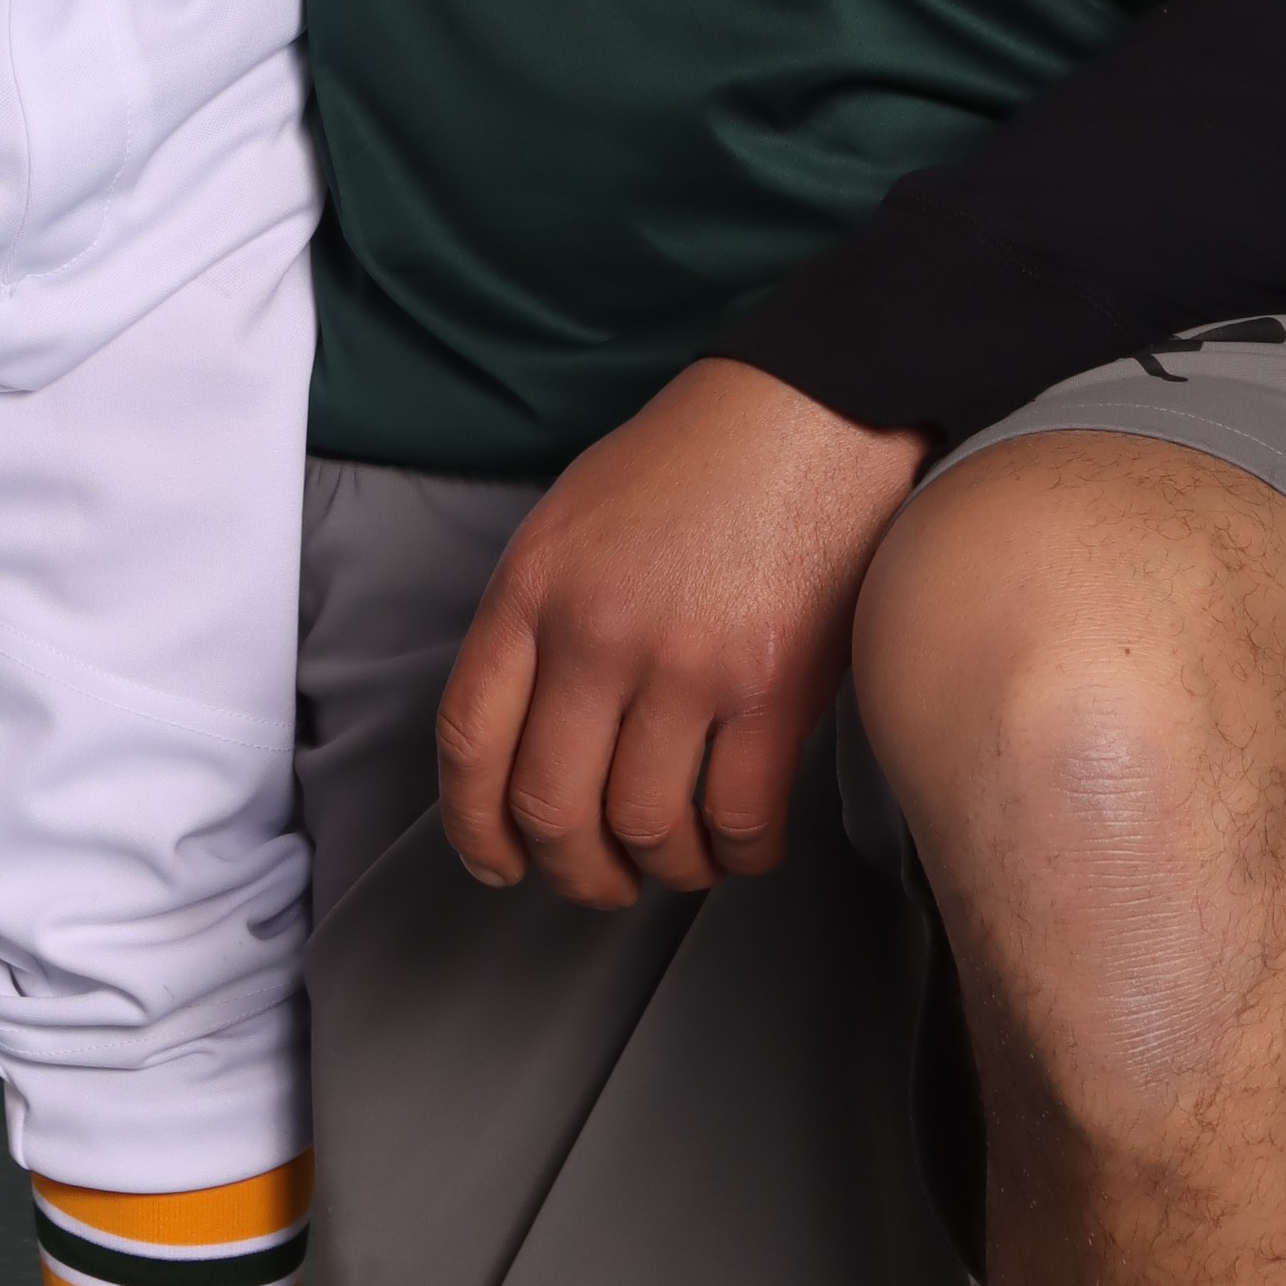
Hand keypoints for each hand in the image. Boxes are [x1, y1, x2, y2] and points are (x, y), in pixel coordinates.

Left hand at [434, 358, 929, 908]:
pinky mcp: (774, 686)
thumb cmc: (695, 459)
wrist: (815, 406)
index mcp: (534, 583)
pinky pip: (739, 817)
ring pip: (646, 827)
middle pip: (552, 807)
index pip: (470, 740)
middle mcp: (597, 630)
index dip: (475, 827)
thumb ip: (541, 619)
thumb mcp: (575, 516)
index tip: (496, 861)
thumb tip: (529, 740)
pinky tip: (745, 839)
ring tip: (684, 858)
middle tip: (604, 880)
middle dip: (575, 870)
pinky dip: (739, 851)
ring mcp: (686, 662)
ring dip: (666, 867)